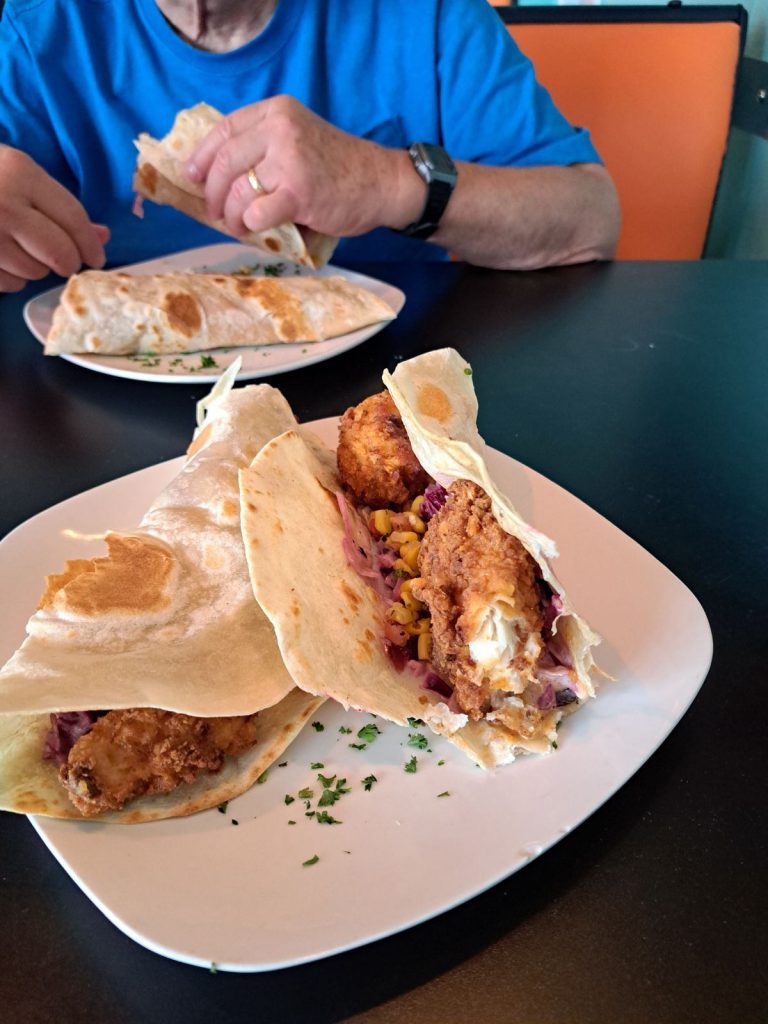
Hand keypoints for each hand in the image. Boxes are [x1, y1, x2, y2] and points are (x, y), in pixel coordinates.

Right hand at [0, 146, 108, 292]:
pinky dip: (10, 277)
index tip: (96, 258)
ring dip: (35, 268)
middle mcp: (3, 206)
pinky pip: (8, 284)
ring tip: (18, 247)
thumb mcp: (19, 173)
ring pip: (33, 273)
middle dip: (68, 262)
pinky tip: (0, 256)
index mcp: (20, 175)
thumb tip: (101, 236)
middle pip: (59, 254)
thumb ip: (59, 205)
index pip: (73, 219)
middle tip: (64, 261)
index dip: (90, 245)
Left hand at [184, 96, 423, 238]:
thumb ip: (264, 146)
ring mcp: (289, 160)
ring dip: (231, 215)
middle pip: (226, 162)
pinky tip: (257, 228)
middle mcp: (280, 129)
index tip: (192, 176)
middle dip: (213, 193)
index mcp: (276, 111)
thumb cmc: (338, 167)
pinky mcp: (298, 192)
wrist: (379, 183)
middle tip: (215, 211)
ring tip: (237, 225)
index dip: (202, 156)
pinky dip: (251, 225)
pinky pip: (257, 213)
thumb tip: (216, 174)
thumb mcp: (298, 138)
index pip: (224, 130)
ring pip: (238, 191)